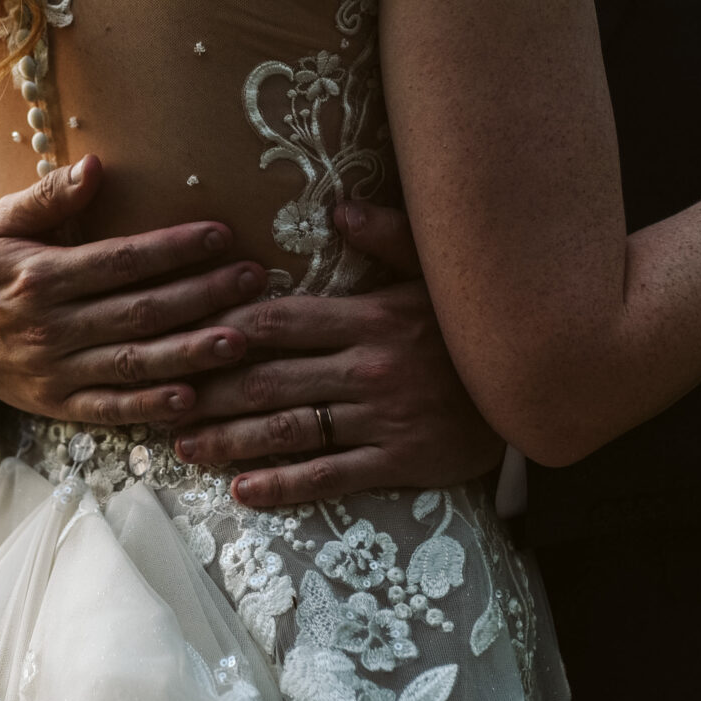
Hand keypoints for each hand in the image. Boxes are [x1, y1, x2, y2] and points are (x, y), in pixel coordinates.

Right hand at [0, 156, 268, 424]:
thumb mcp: (1, 223)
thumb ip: (49, 196)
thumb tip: (97, 165)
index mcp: (39, 276)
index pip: (119, 261)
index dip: (172, 249)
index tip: (220, 234)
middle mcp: (48, 326)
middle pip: (137, 312)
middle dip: (201, 295)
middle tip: (253, 280)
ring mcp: (54, 371)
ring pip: (131, 363)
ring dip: (189, 353)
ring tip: (241, 341)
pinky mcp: (57, 405)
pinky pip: (109, 408)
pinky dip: (149, 407)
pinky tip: (191, 399)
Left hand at [171, 202, 504, 508]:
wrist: (541, 386)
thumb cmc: (473, 327)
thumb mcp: (439, 273)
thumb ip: (389, 238)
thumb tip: (338, 209)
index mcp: (371, 316)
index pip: (279, 320)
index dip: (224, 328)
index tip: (179, 334)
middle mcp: (370, 366)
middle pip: (270, 378)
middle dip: (209, 390)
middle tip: (160, 398)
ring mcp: (384, 416)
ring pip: (291, 429)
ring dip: (231, 439)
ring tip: (184, 445)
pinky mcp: (401, 460)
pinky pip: (331, 475)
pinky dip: (284, 485)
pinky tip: (242, 490)